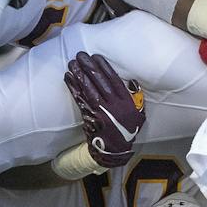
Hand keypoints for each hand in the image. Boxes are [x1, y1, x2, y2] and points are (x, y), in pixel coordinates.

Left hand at [63, 51, 144, 168]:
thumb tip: (132, 81)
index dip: (105, 67)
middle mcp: (113, 106)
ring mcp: (100, 111)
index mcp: (125, 103)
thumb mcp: (139, 114)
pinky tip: (68, 78)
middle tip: (81, 55)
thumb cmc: (128, 130)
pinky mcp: (89, 117)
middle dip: (89, 67)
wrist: (116, 151)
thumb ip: (137, 98)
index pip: (114, 80)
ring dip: (79, 75)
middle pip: (99, 82)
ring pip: (88, 89)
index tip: (97, 57)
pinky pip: (80, 99)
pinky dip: (73, 88)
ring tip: (72, 63)